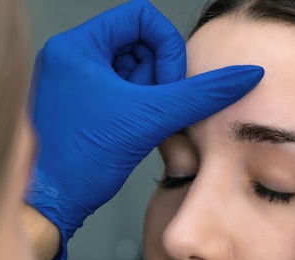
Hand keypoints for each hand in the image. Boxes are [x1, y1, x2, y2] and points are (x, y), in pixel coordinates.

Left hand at [27, 0, 262, 259]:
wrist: (50, 205)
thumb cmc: (82, 161)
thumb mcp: (150, 120)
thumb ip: (201, 95)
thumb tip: (245, 76)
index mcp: (77, 47)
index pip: (141, 17)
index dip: (167, 48)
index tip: (170, 85)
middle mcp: (72, 58)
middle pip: (138, 43)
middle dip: (159, 76)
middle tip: (157, 109)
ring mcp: (74, 82)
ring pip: (132, 70)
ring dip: (151, 94)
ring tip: (145, 123)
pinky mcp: (80, 105)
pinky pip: (121, 91)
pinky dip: (139, 108)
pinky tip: (137, 132)